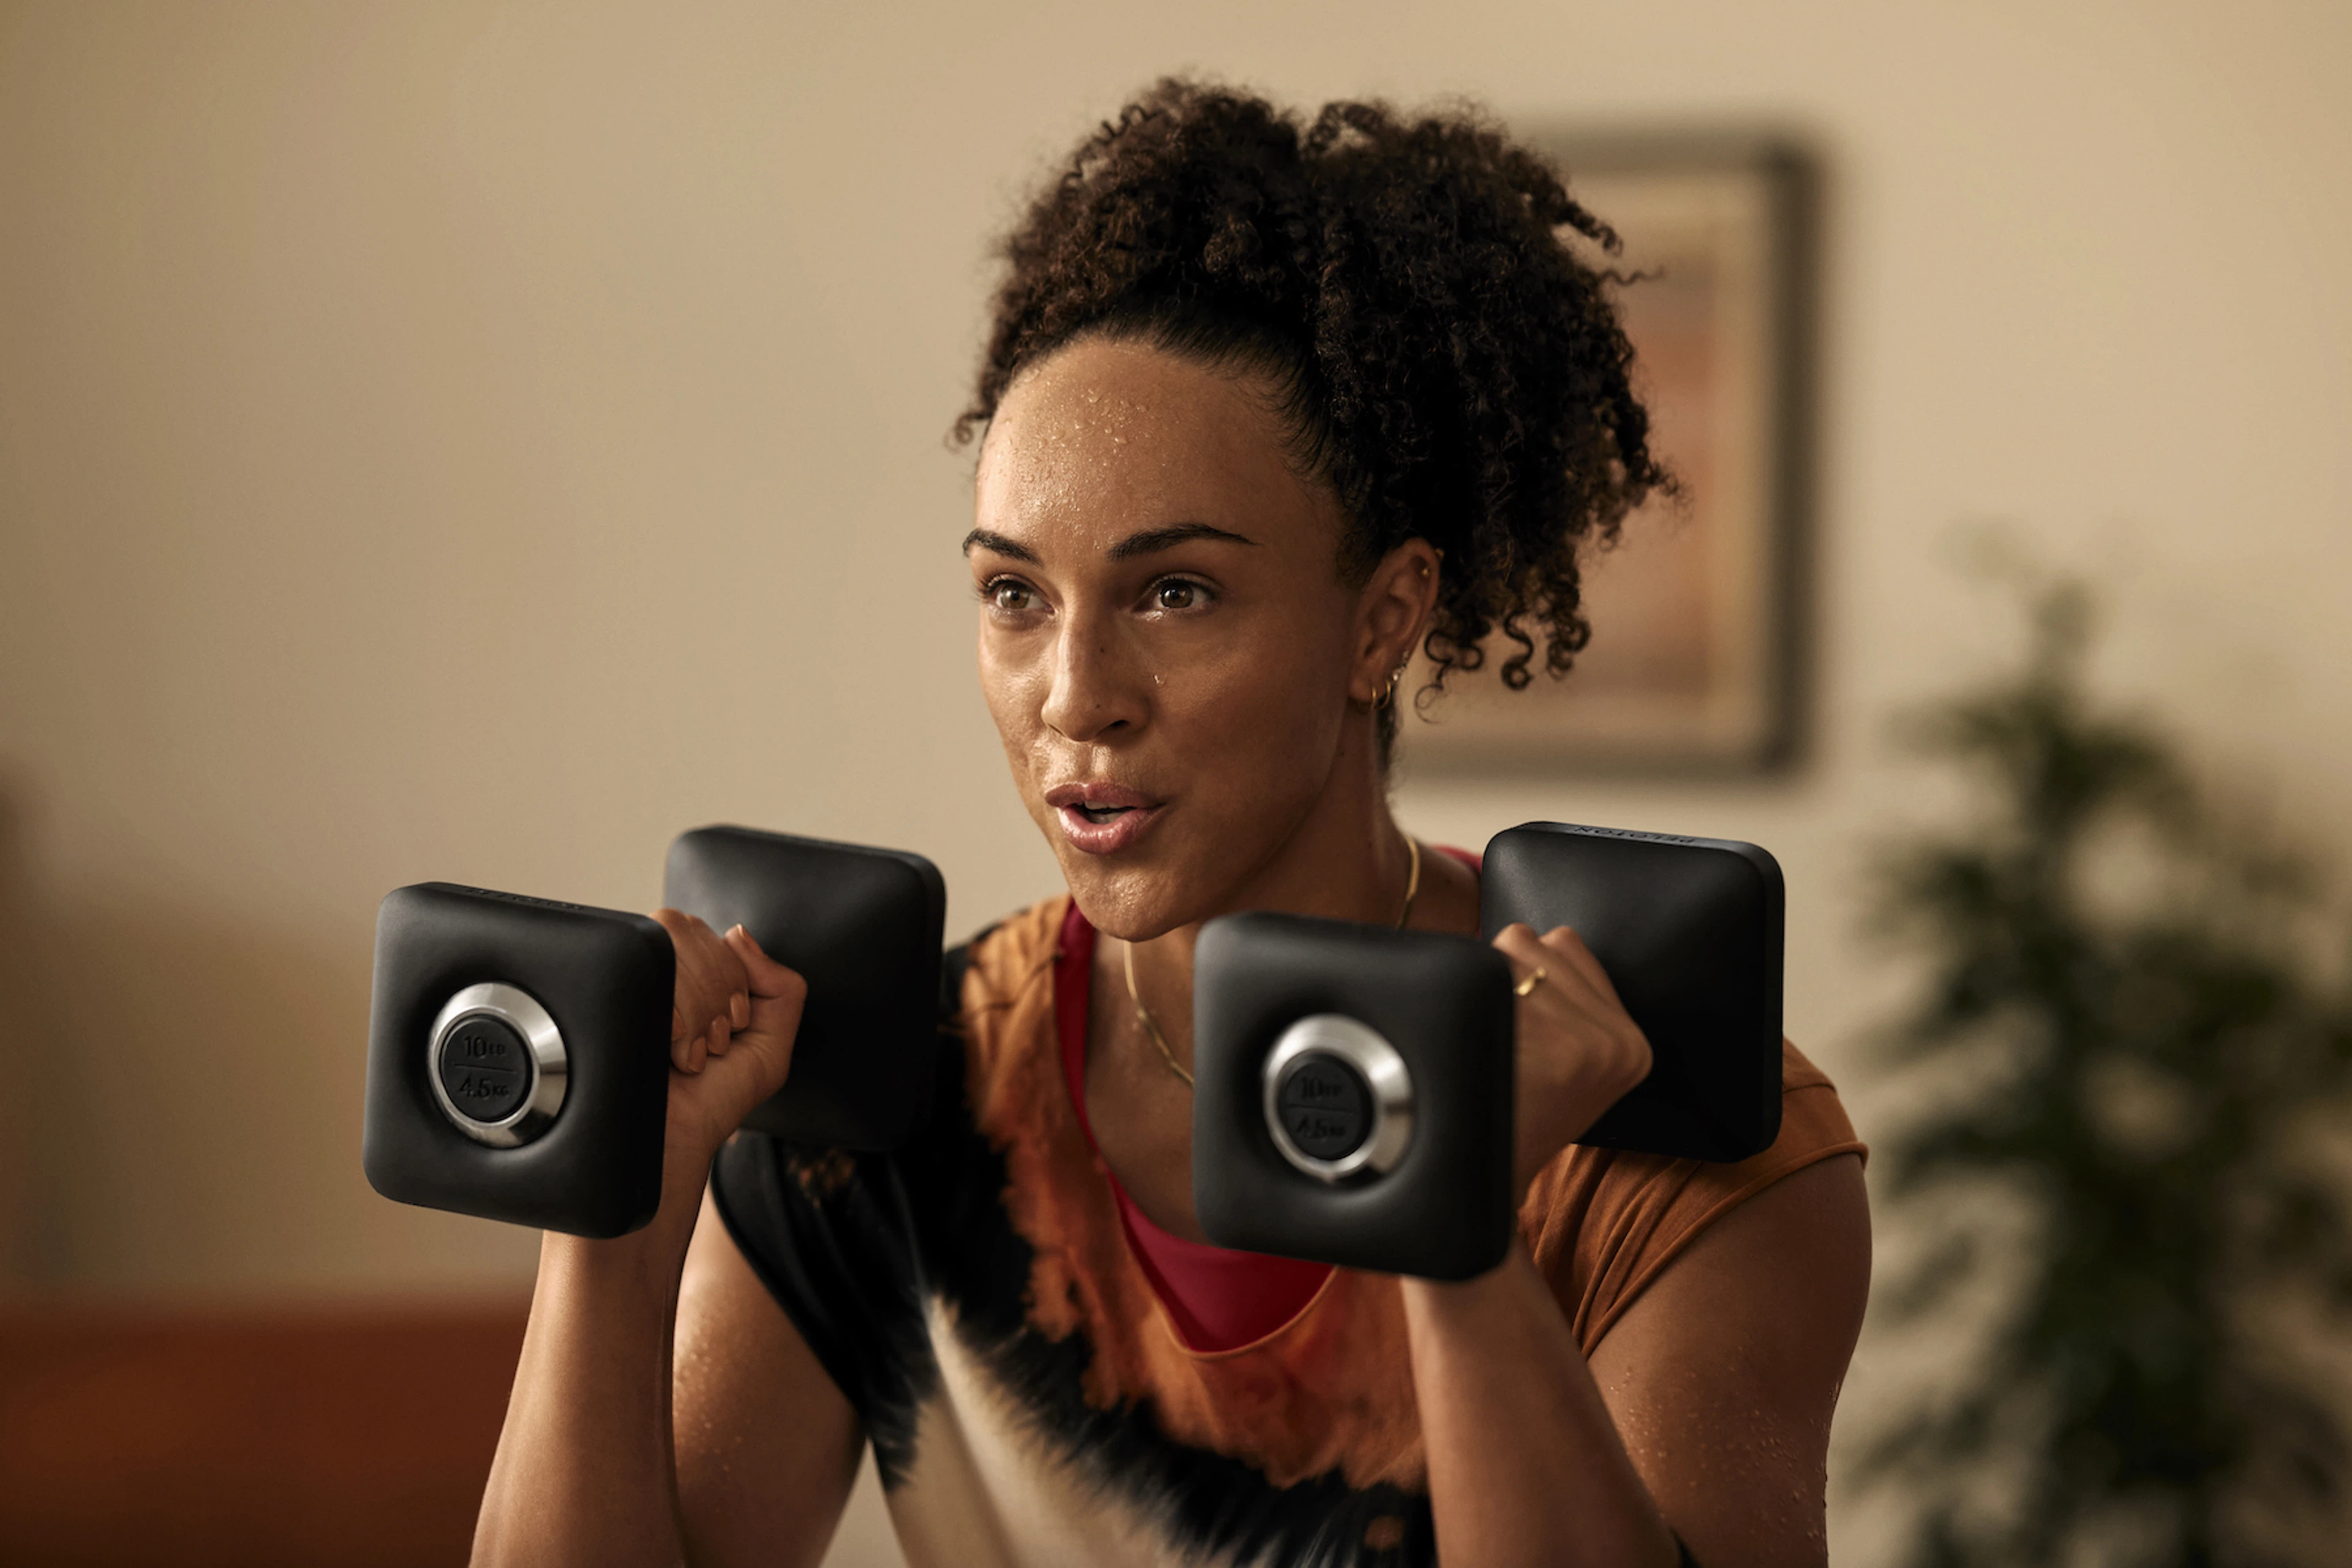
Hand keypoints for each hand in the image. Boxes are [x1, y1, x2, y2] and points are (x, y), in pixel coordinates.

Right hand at [647, 909, 806, 1221]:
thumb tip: (738, 934)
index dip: (737, 990)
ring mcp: (634, 978)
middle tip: (708, 1046)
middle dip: (718, 1002)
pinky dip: (679, 1017)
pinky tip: (672, 1046)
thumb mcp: (771, 1046)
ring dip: (697, 1013)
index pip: (726, 942)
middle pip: (703, 941)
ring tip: (688, 1049)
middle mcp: (663, 972)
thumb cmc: (714, 1099)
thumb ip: (782, 987)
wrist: (668, 1135)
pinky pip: (656, 969)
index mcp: (699, 978)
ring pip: (678, 950)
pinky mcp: (612, 989)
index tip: (729, 1033)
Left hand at [1490, 923, 1652, 1198]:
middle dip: (1506, 970)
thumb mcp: (1575, 1069)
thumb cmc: (1517, 1116)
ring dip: (1485, 977)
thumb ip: (1574, 1006)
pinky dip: (1466, 996)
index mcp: (1634, 1047)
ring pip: (1509, 947)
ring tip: (1487, 1034)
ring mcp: (1579, 1039)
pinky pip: (1485, 973)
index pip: (1569, 945)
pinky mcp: (1539, 1042)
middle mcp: (1615, 1039)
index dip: (1527, 968)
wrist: (1482, 1178)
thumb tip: (1542, 941)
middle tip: (1499, 1029)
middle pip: (1536, 942)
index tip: (1518, 1014)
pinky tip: (1470, 1039)